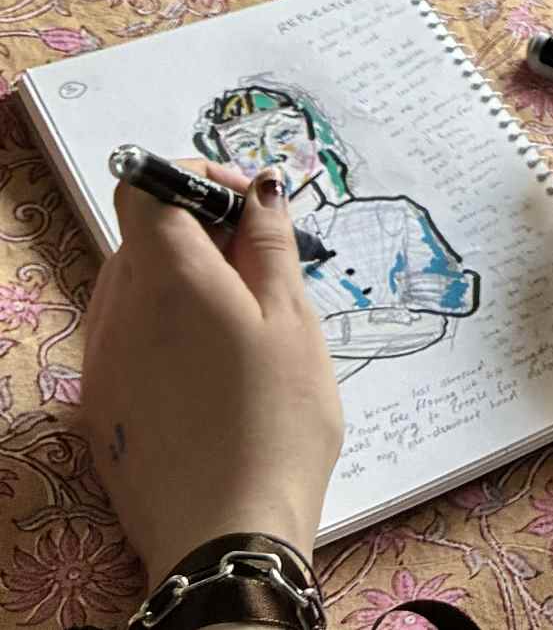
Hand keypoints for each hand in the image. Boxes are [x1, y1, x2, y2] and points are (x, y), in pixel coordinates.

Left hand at [83, 164, 342, 582]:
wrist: (227, 536)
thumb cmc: (276, 419)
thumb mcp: (292, 318)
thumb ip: (268, 242)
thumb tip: (259, 188)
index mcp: (167, 279)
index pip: (146, 187)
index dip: (195, 178)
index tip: (248, 202)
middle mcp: (118, 313)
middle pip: (142, 236)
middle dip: (198, 229)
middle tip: (262, 261)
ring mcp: (102, 365)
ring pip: (132, 287)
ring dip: (180, 278)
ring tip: (243, 317)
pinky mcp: (99, 409)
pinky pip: (125, 339)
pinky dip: (162, 327)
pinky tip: (211, 366)